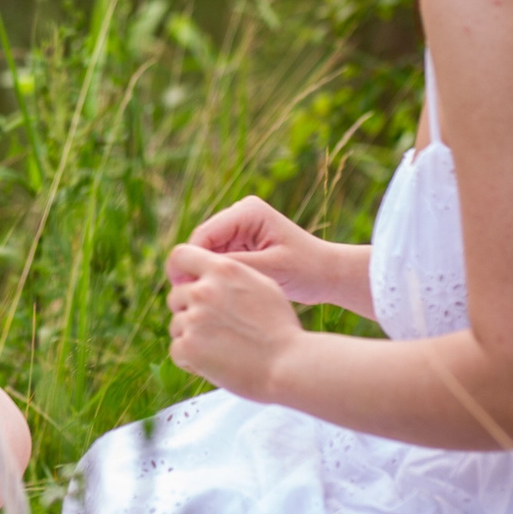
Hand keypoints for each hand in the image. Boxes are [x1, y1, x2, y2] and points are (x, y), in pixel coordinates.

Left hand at [166, 244, 305, 401]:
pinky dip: (191, 360)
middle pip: (176, 296)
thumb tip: (210, 272)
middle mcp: (203, 290)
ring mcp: (193, 319)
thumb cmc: (281, 327)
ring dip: (192, 337)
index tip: (184, 286)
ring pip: (176, 325)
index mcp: (222, 270)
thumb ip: (231, 274)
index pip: (180, 256)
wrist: (289, 364)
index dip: (179, 271)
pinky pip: (176, 351)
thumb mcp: (262, 285)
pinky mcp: (188, 347)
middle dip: (188, 311)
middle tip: (213, 328)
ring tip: (221, 349)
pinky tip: (215, 364)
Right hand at [182, 196, 341, 304]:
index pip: (204, 235)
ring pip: (208, 254)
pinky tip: (220, 297)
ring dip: (208, 274)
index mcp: (247, 211)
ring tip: (207, 302)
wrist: (329, 274)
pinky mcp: (242, 243)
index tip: (183, 290)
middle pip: (203, 243)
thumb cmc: (306, 270)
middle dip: (198, 269)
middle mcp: (240, 214)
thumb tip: (198, 272)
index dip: (190, 261)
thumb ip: (233, 268)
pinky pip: (220, 260)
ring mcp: (240, 228)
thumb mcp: (269, 270)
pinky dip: (219, 277)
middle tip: (191, 301)